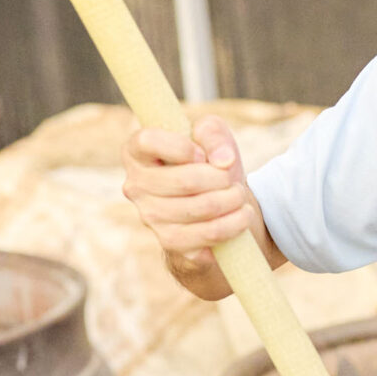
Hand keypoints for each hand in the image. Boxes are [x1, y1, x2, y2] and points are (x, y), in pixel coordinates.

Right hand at [120, 114, 258, 276]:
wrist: (214, 201)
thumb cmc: (207, 160)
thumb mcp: (210, 134)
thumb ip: (212, 133)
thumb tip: (223, 161)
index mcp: (137, 153)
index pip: (147, 142)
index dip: (181, 147)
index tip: (202, 154)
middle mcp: (136, 186)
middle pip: (185, 181)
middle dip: (221, 178)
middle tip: (233, 178)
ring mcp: (150, 217)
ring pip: (200, 209)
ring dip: (232, 201)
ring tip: (240, 196)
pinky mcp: (170, 242)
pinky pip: (207, 235)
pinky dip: (232, 225)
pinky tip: (240, 218)